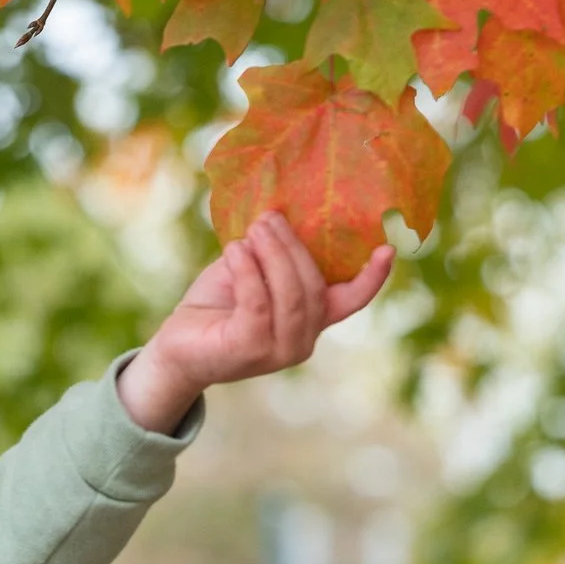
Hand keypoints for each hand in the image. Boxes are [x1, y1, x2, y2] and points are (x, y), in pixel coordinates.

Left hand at [116, 214, 392, 433]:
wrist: (176, 348)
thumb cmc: (215, 306)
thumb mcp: (248, 272)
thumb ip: (269, 253)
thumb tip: (279, 213)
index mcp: (311, 319)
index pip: (352, 300)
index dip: (372, 277)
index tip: (387, 248)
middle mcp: (303, 339)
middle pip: (314, 286)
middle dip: (293, 247)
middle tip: (269, 218)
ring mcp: (280, 350)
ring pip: (292, 295)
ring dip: (273, 255)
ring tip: (253, 230)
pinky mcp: (250, 350)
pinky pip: (258, 304)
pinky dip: (248, 272)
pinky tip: (235, 251)